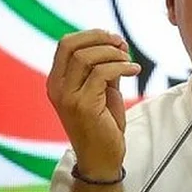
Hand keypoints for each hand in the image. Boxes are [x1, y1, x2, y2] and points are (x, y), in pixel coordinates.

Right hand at [46, 29, 140, 178]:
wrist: (102, 157)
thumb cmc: (102, 123)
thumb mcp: (100, 88)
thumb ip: (102, 66)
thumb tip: (115, 42)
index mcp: (57, 81)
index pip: (65, 44)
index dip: (91, 34)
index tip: (114, 39)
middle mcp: (57, 87)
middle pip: (71, 45)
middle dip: (100, 38)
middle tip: (122, 45)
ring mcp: (67, 97)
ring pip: (86, 56)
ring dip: (113, 54)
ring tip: (128, 62)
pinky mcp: (83, 105)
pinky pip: (102, 73)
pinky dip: (122, 67)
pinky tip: (134, 71)